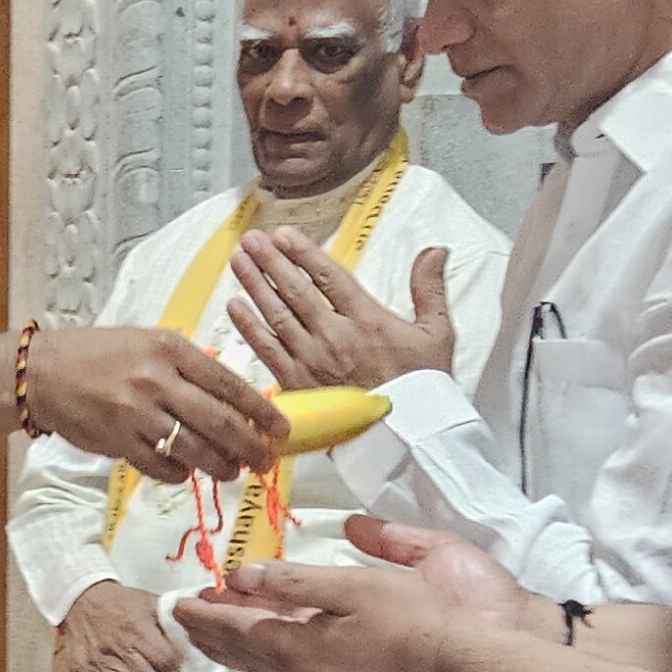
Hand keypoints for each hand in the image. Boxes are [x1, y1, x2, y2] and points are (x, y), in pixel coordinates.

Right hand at [26, 324, 284, 482]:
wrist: (43, 373)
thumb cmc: (99, 355)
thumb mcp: (148, 342)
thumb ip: (188, 366)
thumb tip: (232, 395)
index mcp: (170, 350)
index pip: (228, 384)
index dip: (261, 411)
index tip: (280, 429)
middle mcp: (155, 380)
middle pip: (218, 422)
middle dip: (249, 447)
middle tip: (265, 462)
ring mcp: (135, 414)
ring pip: (193, 449)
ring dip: (219, 466)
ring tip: (231, 472)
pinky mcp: (118, 441)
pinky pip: (161, 465)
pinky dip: (179, 473)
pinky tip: (186, 472)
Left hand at [172, 513, 540, 671]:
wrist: (477, 663)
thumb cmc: (421, 617)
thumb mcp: (354, 585)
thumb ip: (296, 582)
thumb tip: (243, 576)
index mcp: (301, 648)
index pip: (238, 628)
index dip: (208, 613)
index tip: (179, 601)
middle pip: (246, 653)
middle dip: (215, 632)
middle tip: (188, 615)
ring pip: (268, 666)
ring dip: (240, 646)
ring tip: (219, 631)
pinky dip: (270, 656)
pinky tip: (274, 649)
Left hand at [226, 228, 457, 390]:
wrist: (406, 436)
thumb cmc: (420, 388)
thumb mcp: (437, 334)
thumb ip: (430, 288)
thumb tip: (436, 250)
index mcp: (367, 320)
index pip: (328, 276)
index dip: (303, 253)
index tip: (284, 235)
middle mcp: (335, 336)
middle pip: (296, 290)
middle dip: (271, 261)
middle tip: (252, 240)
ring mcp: (312, 361)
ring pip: (277, 315)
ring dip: (255, 285)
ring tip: (239, 261)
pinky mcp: (298, 384)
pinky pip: (267, 350)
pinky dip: (249, 327)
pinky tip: (234, 306)